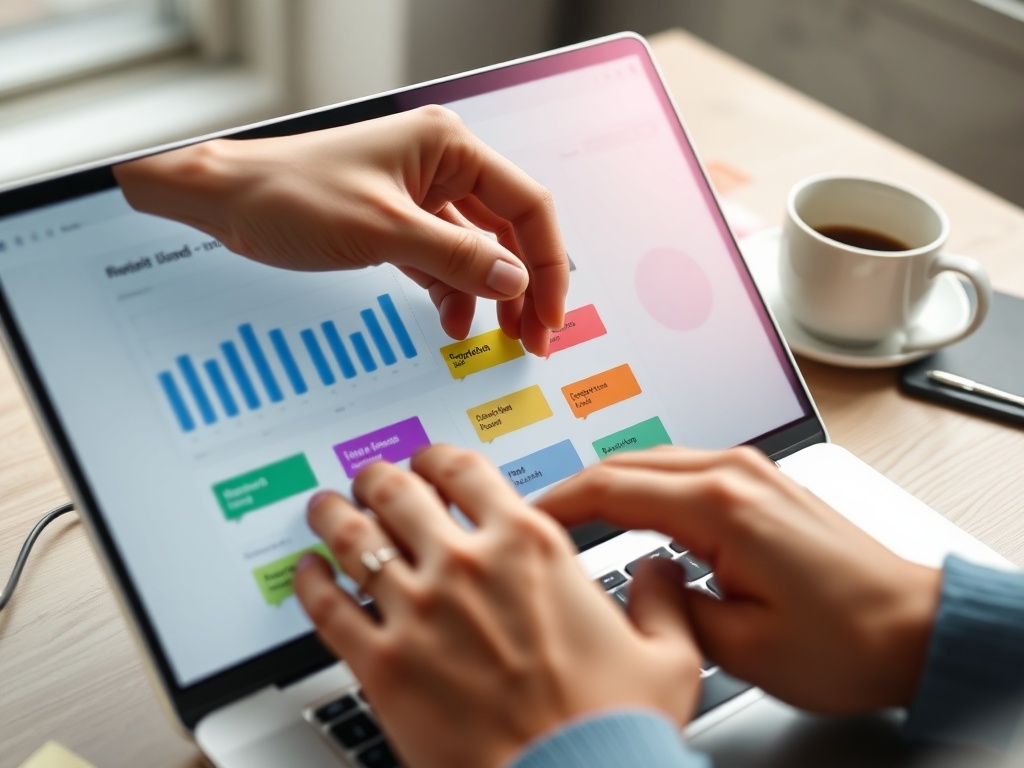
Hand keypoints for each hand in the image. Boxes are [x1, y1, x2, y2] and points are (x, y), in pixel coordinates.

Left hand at [113, 106, 567, 353]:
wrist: (227, 201)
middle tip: (531, 338)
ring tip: (499, 338)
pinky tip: (453, 324)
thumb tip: (517, 283)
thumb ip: (457, 259)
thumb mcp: (384, 231)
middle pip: (508, 231)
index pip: (526, 205)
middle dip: (523, 286)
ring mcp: (422, 196)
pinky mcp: (401, 223)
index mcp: (448, 148)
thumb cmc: (293, 195)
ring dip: (490, 295)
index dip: (546, 263)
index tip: (547, 315)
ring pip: (479, 252)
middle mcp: (443, 166)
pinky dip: (453, 294)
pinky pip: (444, 263)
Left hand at [293, 445, 701, 767]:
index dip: (438, 457)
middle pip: (398, 492)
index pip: (466, 472)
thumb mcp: (667, 656)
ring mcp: (418, 611)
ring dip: (334, 514)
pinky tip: (307, 573)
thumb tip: (662, 573)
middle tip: (370, 477)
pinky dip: (310, 582)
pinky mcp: (383, 663)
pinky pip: (327, 607)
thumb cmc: (612, 728)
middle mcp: (466, 566)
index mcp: (529, 548)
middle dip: (378, 477)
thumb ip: (662, 601)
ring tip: (325, 507)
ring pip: (354, 537)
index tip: (429, 461)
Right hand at [537, 445, 942, 714]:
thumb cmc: (849, 641)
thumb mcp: (740, 648)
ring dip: (610, 485)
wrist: (916, 628)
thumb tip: (640, 584)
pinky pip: (684, 471)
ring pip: (654, 461)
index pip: (612, 487)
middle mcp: (735, 473)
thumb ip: (670, 608)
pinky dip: (645, 487)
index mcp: (721, 507)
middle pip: (627, 463)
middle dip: (576, 489)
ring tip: (574, 519)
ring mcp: (751, 472)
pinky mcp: (762, 483)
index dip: (558, 502)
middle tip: (538, 520)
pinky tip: (631, 513)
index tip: (525, 517)